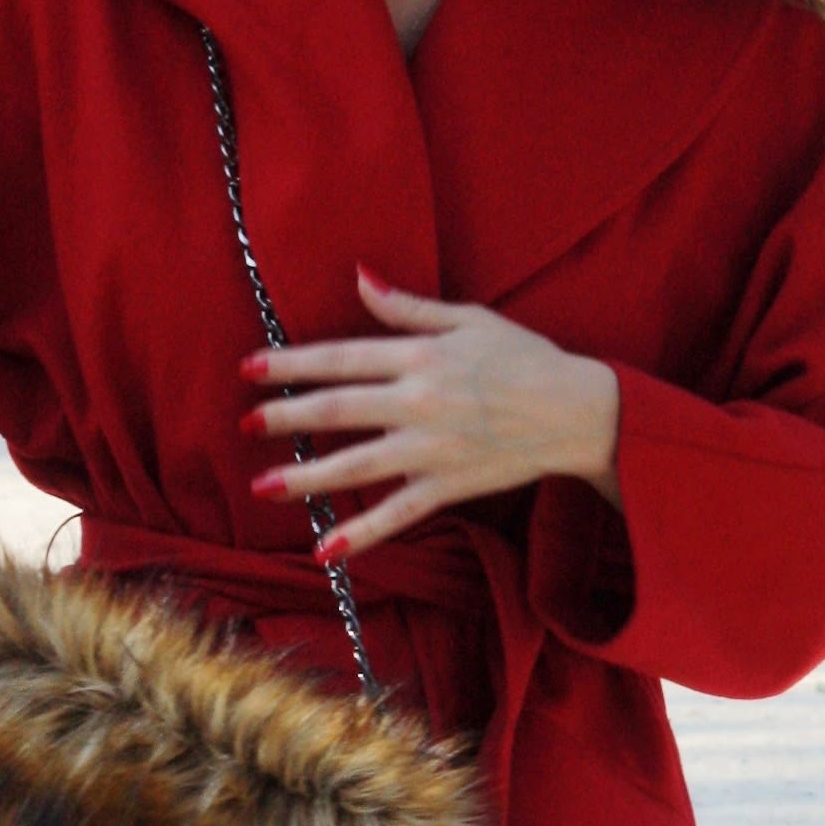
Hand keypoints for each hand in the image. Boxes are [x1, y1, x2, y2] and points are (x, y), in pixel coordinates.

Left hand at [242, 268, 621, 561]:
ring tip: (263, 485)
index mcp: (422, 356)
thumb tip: (359, 276)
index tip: (251, 370)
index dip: (292, 363)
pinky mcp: (450, 486)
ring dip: (306, 477)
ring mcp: (434, 449)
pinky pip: (398, 513)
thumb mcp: (469, 318)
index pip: (342, 357)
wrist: (579, 410)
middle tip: (245, 423)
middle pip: (339, 409)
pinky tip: (324, 549)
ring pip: (357, 464)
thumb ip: (407, 306)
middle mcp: (421, 402)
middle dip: (286, 416)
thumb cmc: (525, 356)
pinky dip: (362, 534)